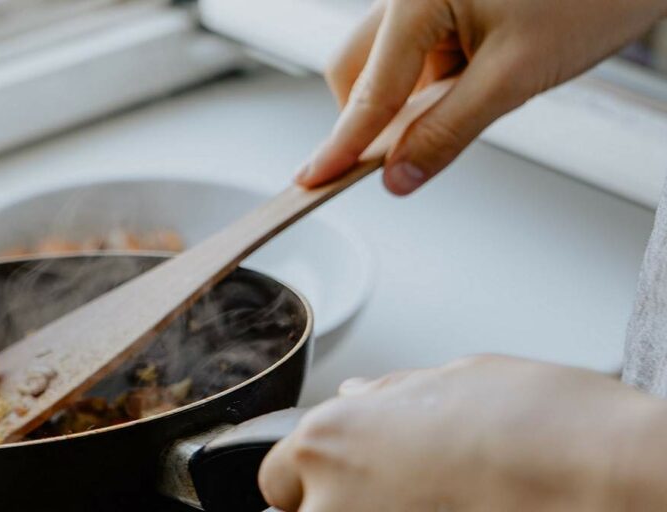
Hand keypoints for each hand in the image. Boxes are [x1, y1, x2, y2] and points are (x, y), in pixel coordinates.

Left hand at [259, 355, 666, 510]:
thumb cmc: (547, 426)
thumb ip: (391, 397)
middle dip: (343, 506)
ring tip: (443, 505)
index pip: (279, 478)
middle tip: (407, 496)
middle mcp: (333, 501)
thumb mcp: (459, 380)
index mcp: (331, 438)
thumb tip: (359, 397)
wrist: (612, 484)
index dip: (316, 477)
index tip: (346, 478)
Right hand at [299, 0, 666, 194]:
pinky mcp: (448, 2)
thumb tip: (400, 174)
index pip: (368, 90)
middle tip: (393, 159)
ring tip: (473, 101)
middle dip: (370, 116)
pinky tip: (476, 83)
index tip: (313, 179)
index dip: (341, 144)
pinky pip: (418, 51)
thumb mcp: (516, 75)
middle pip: (356, 67)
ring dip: (409, 98)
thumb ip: (448, 131)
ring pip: (386, 61)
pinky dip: (434, 81)